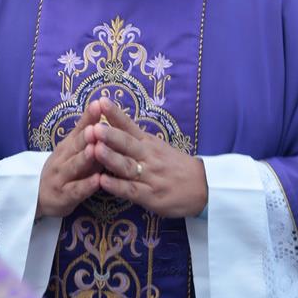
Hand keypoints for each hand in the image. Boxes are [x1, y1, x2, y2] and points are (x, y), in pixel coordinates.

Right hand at [37, 100, 102, 218]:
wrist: (37, 196)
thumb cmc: (63, 168)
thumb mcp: (71, 149)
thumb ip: (85, 131)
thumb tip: (101, 107)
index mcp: (67, 145)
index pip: (79, 129)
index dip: (88, 118)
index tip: (98, 104)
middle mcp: (63, 158)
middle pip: (75, 146)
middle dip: (86, 136)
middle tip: (96, 127)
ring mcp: (62, 178)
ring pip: (74, 167)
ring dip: (84, 158)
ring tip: (95, 149)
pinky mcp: (64, 197)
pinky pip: (76, 190)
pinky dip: (87, 186)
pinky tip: (98, 180)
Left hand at [90, 97, 207, 217]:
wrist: (203, 185)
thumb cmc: (176, 165)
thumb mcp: (158, 147)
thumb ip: (137, 139)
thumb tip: (113, 124)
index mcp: (149, 142)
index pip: (129, 125)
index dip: (115, 114)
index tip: (100, 101)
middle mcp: (148, 156)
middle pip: (127, 144)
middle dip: (110, 135)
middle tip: (94, 126)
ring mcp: (149, 176)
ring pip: (127, 166)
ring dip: (111, 158)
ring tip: (95, 149)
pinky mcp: (150, 196)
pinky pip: (131, 190)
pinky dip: (117, 186)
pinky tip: (103, 182)